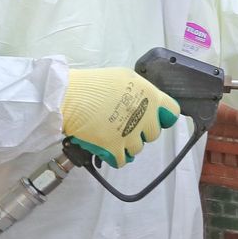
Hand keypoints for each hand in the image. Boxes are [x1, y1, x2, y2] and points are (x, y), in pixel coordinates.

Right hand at [61, 67, 180, 166]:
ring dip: (126, 144)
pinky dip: (115, 156)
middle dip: (141, 131)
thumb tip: (146, 103)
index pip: (172, 112)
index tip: (153, 118)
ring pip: (137, 148)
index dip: (162, 117)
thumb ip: (140, 92)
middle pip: (153, 133)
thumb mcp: (123, 78)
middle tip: (124, 125)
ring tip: (111, 134)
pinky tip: (106, 148)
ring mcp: (130, 134)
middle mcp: (144, 116)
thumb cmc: (91, 85)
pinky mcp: (114, 148)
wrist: (65, 97)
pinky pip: (122, 160)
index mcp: (150, 97)